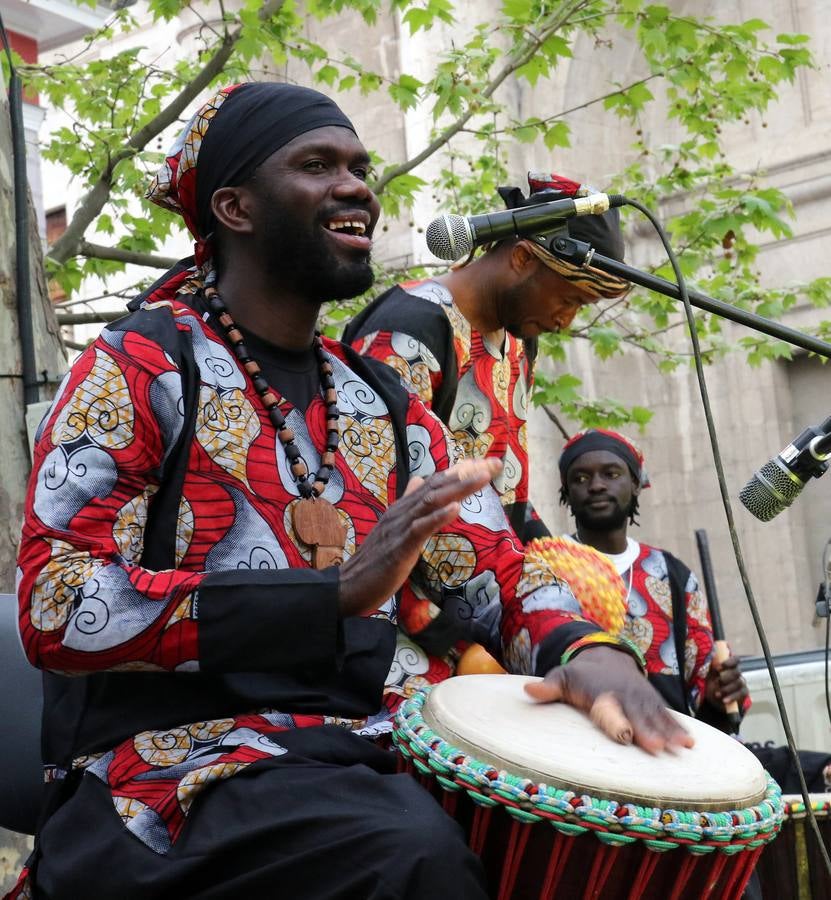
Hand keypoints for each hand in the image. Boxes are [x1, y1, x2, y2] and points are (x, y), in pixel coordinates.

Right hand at [338, 458, 501, 617]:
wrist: (349, 585)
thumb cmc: (375, 560)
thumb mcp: (395, 527)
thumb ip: (408, 503)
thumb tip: (418, 480)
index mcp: (404, 507)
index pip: (436, 482)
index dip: (461, 471)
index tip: (487, 463)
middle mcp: (402, 511)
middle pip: (438, 485)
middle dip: (468, 473)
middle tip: (495, 464)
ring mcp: (400, 528)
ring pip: (432, 501)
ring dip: (459, 488)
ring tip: (482, 477)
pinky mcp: (400, 547)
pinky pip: (420, 529)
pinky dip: (439, 516)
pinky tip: (457, 508)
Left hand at [524, 646, 693, 753]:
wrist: (605, 655)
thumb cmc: (580, 676)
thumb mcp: (561, 677)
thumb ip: (547, 686)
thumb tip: (527, 689)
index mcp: (601, 694)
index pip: (608, 710)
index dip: (615, 721)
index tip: (624, 734)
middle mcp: (624, 696)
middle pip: (636, 715)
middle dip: (646, 730)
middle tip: (657, 746)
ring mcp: (640, 699)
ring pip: (655, 716)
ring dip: (669, 731)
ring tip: (682, 747)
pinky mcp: (652, 702)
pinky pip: (666, 715)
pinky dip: (678, 727)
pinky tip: (691, 743)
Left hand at [704, 654, 747, 708]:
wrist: (713, 698)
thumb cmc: (710, 682)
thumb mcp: (708, 674)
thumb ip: (710, 665)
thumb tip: (707, 657)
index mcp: (728, 665)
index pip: (735, 660)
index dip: (728, 662)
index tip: (717, 668)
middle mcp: (736, 672)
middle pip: (737, 672)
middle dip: (726, 677)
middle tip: (717, 682)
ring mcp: (741, 682)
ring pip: (738, 683)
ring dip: (727, 689)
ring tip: (717, 694)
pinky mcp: (743, 693)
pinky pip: (741, 694)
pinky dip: (732, 697)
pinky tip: (724, 700)